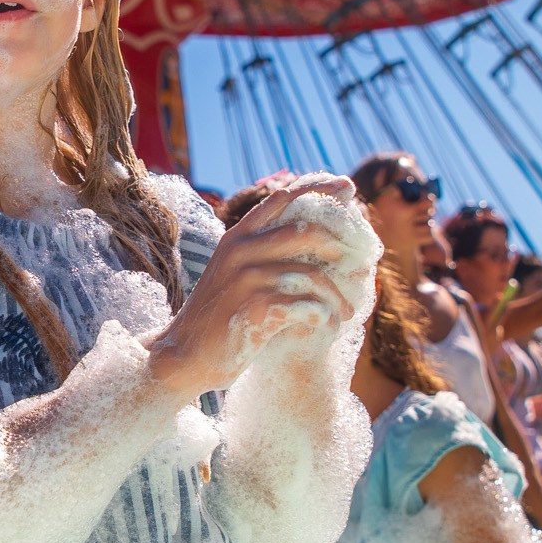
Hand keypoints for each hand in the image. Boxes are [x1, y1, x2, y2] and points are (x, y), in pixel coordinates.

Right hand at [148, 176, 367, 395]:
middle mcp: (242, 251)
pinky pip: (306, 305)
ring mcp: (248, 279)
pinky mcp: (256, 310)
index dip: (319, 188)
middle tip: (357, 265)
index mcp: (238, 237)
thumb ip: (260, 249)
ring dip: (336, 295)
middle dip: (339, 246)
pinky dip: (323, 316)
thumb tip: (307, 232)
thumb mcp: (232, 272)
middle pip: (306, 231)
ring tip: (346, 311)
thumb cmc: (217, 316)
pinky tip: (326, 325)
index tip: (348, 187)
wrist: (183, 355)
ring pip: (312, 275)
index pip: (283, 198)